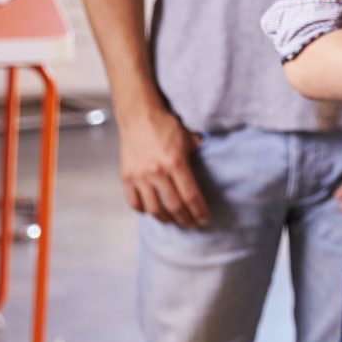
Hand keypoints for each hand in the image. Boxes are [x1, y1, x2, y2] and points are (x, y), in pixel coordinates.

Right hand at [119, 102, 207, 227]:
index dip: (199, 211)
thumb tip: (215, 163)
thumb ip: (200, 153)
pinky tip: (153, 211)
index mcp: (175, 163)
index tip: (205, 220)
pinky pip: (134, 202)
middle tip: (192, 224)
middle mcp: (156, 172)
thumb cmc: (166, 126)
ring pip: (154, 209)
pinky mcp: (126, 177)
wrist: (138, 116)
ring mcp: (139, 176)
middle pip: (174, 206)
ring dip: (166, 219)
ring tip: (174, 221)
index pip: (191, 196)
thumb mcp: (189, 138)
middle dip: (186, 219)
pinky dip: (144, 210)